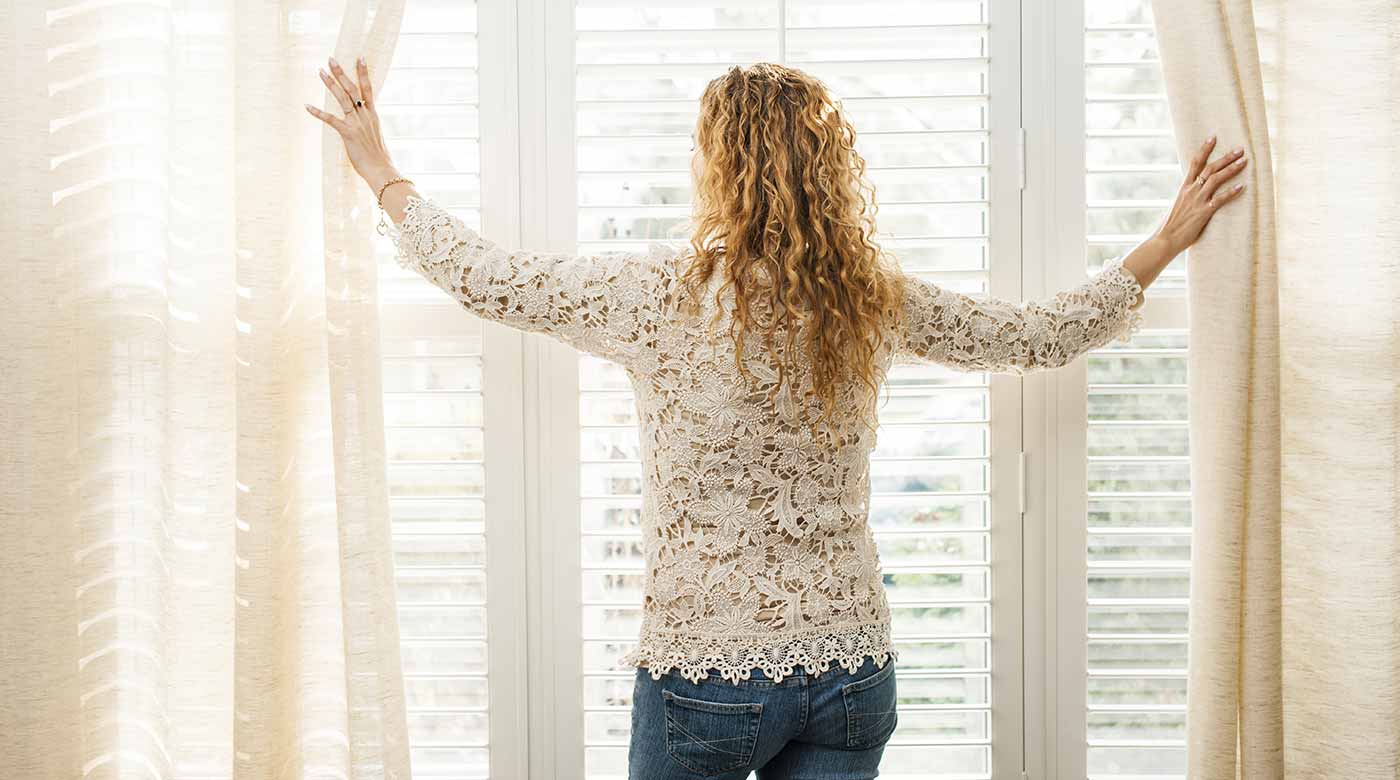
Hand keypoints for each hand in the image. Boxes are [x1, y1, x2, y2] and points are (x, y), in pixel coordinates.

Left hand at [304, 55, 399, 194]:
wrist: (382, 170)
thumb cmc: (378, 158)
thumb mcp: (375, 137)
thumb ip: (368, 126)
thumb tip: (365, 124)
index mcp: (373, 115)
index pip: (368, 89)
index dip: (363, 73)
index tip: (359, 58)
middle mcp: (365, 116)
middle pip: (353, 89)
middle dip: (342, 73)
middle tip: (331, 59)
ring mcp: (357, 124)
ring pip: (343, 99)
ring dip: (330, 84)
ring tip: (321, 72)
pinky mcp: (348, 133)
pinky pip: (331, 120)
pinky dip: (318, 112)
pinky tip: (307, 106)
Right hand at [1154, 135, 1249, 255]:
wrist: (1163, 240)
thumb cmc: (1170, 227)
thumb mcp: (1178, 206)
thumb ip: (1188, 198)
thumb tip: (1195, 194)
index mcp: (1184, 188)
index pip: (1194, 163)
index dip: (1204, 149)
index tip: (1213, 137)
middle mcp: (1190, 191)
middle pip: (1210, 168)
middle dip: (1226, 157)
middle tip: (1240, 149)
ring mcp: (1197, 201)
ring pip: (1216, 179)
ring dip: (1231, 169)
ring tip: (1244, 161)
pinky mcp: (1203, 212)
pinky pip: (1220, 199)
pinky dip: (1232, 192)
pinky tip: (1242, 186)